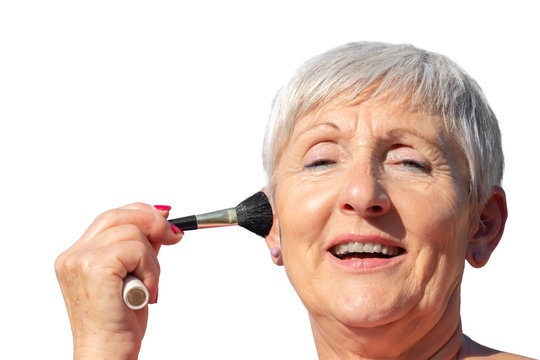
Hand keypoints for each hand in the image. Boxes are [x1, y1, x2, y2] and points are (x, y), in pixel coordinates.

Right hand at [55, 203, 181, 358]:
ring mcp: (80, 260)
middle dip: (152, 222)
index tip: (165, 219)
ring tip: (149, 286)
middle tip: (174, 236)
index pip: (110, 217)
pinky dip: (150, 269)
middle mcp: (73, 255)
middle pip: (117, 216)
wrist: (107, 354)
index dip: (140, 213)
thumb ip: (139, 248)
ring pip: (132, 232)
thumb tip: (160, 223)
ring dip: (151, 259)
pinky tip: (146, 290)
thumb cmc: (118, 323)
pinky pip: (136, 249)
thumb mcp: (133, 275)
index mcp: (77, 255)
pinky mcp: (95, 268)